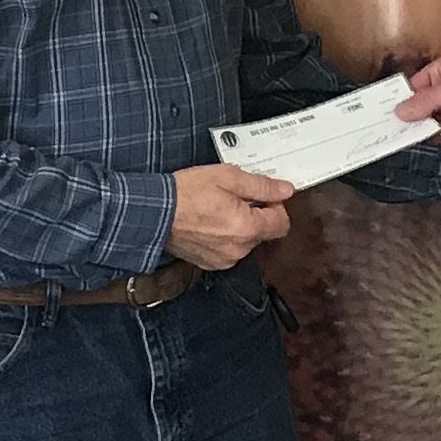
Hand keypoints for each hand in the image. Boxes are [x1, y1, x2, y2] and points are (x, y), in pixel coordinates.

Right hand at [169, 164, 294, 269]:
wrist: (154, 213)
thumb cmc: (187, 193)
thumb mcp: (228, 177)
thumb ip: (262, 186)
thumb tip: (285, 190)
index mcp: (248, 228)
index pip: (282, 223)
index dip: (275, 205)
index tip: (262, 195)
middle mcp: (239, 249)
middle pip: (263, 232)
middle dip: (255, 214)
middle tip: (233, 197)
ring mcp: (224, 259)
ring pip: (245, 241)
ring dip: (239, 226)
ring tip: (217, 209)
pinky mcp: (210, 263)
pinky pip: (228, 250)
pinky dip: (223, 237)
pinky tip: (208, 223)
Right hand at [401, 53, 440, 152]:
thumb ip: (428, 100)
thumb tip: (399, 111)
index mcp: (440, 74)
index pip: (410, 89)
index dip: (398, 101)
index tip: (383, 115)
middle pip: (416, 112)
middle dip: (414, 122)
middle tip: (405, 131)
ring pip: (428, 129)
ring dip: (436, 131)